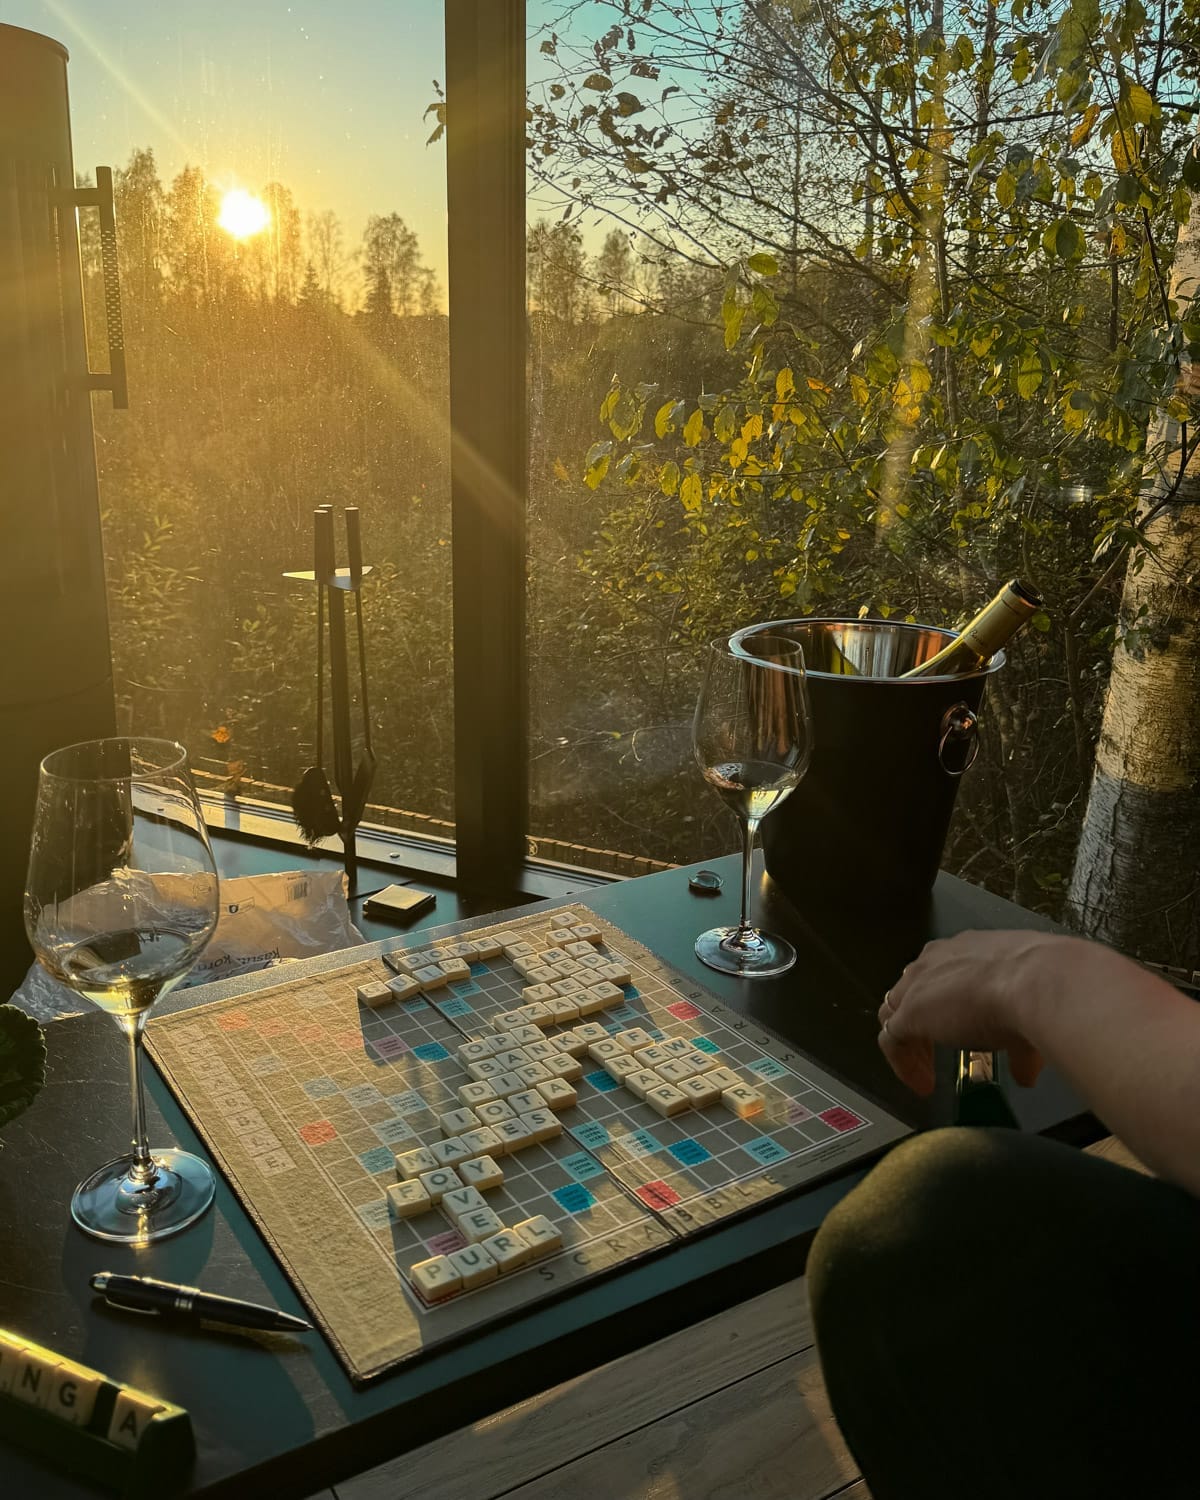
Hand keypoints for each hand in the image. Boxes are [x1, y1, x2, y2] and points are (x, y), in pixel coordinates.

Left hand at [877, 929, 1068, 1095]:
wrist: (1036, 982)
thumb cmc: (1039, 985)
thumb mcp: (1028, 1010)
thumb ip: (1019, 1043)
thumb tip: (1026, 1072)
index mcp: (966, 951)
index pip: (941, 976)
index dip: (946, 1008)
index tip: (960, 1032)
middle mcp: (937, 960)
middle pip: (912, 992)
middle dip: (923, 1024)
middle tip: (937, 1054)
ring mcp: (918, 985)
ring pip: (896, 1013)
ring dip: (912, 1044)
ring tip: (926, 1072)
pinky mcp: (909, 1012)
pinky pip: (891, 1040)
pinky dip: (903, 1063)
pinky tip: (922, 1083)